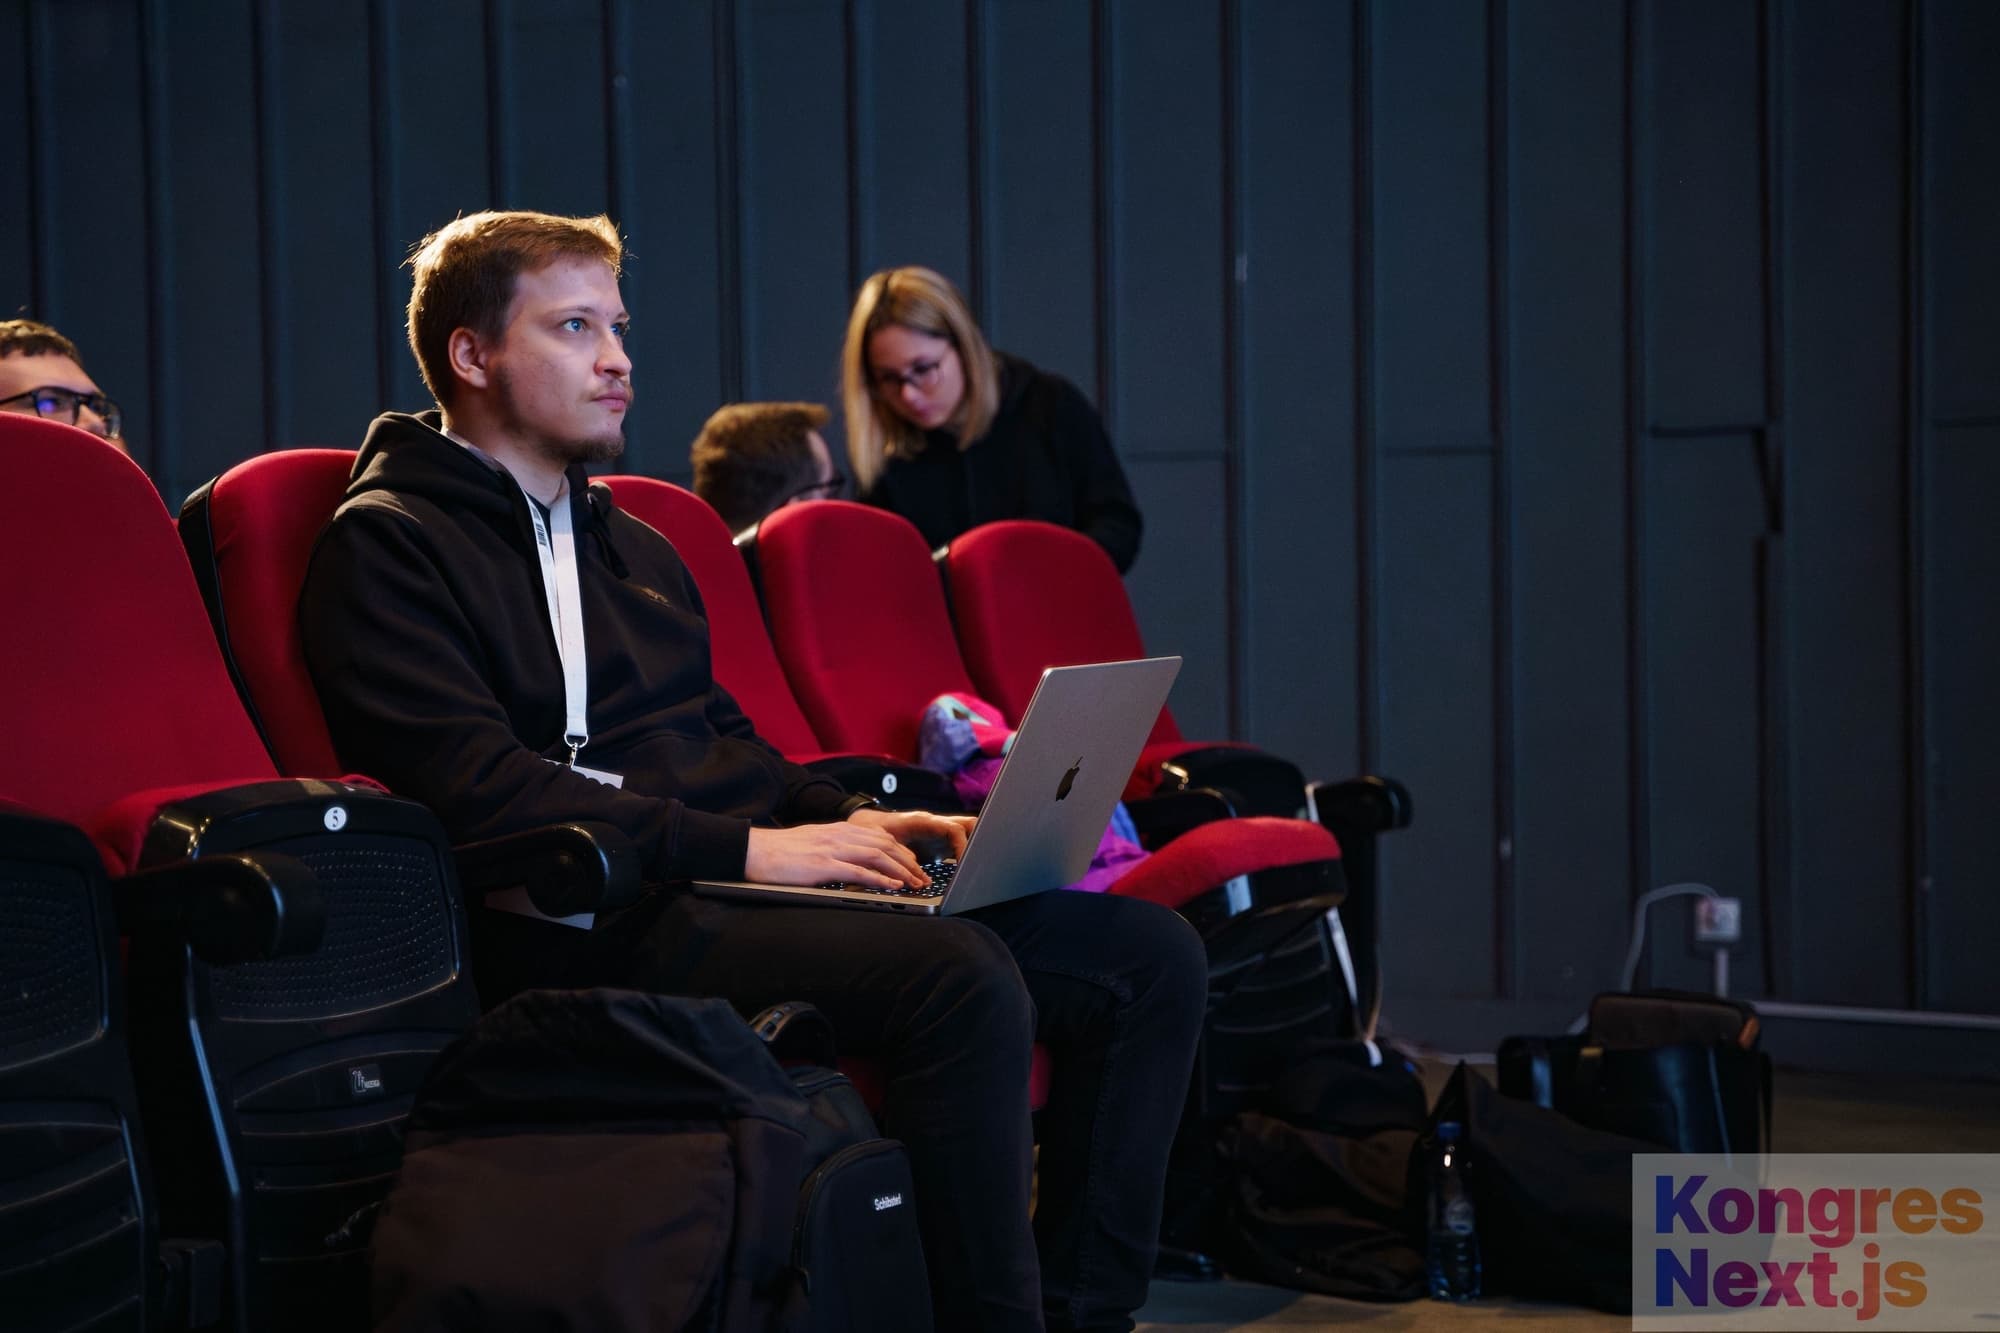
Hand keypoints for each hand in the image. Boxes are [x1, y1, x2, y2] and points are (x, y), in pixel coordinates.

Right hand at [745, 821, 931, 889]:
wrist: (752, 851)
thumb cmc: (779, 852)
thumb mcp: (812, 842)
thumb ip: (833, 847)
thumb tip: (850, 860)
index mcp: (837, 830)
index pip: (879, 836)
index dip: (901, 850)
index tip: (913, 864)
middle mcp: (838, 835)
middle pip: (885, 845)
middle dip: (908, 862)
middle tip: (922, 878)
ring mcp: (831, 849)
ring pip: (878, 856)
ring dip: (901, 871)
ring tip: (915, 884)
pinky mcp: (823, 865)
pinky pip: (859, 871)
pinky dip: (881, 879)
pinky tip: (893, 886)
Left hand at [847, 807, 976, 860]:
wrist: (866, 825)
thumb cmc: (872, 829)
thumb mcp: (881, 842)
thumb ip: (896, 855)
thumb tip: (913, 875)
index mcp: (924, 821)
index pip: (954, 829)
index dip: (963, 846)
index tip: (964, 864)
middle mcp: (936, 825)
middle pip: (970, 825)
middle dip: (979, 841)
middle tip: (979, 863)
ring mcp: (939, 833)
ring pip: (967, 834)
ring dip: (974, 849)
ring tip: (976, 869)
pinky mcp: (939, 844)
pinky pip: (959, 846)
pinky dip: (964, 858)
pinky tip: (964, 873)